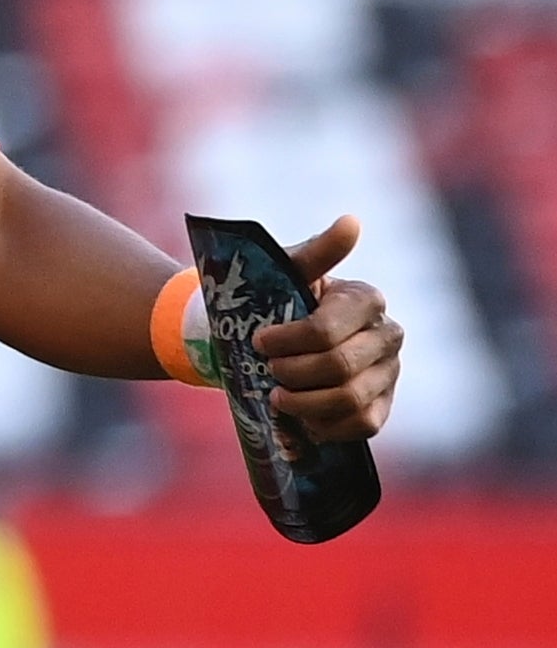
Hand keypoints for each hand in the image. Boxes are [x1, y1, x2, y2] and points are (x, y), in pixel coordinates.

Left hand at [251, 214, 398, 444]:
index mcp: (365, 300)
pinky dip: (328, 426)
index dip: (288, 341)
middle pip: (338, 367)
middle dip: (292, 373)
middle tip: (268, 371)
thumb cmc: (273, 300)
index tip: (259, 342)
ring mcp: (389, 372)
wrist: (266, 342)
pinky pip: (364, 424)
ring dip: (305, 403)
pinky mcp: (382, 404)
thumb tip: (352, 222)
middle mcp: (387, 335)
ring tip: (278, 398)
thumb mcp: (285, 273)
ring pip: (351, 399)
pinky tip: (303, 419)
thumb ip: (317, 252)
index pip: (327, 329)